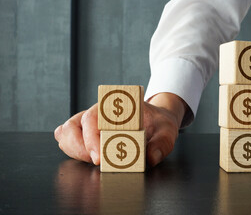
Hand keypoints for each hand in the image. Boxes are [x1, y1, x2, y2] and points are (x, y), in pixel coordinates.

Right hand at [54, 93, 186, 166]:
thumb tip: (150, 158)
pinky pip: (67, 138)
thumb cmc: (158, 123)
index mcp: (116, 106)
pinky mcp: (86, 132)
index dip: (91, 137)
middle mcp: (99, 112)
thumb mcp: (167, 131)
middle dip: (79, 147)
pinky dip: (71, 149)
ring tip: (91, 160)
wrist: (156, 120)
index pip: (93, 116)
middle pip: (73, 125)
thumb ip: (161, 144)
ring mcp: (90, 122)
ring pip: (66, 131)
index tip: (99, 157)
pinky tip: (86, 157)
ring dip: (73, 149)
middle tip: (96, 162)